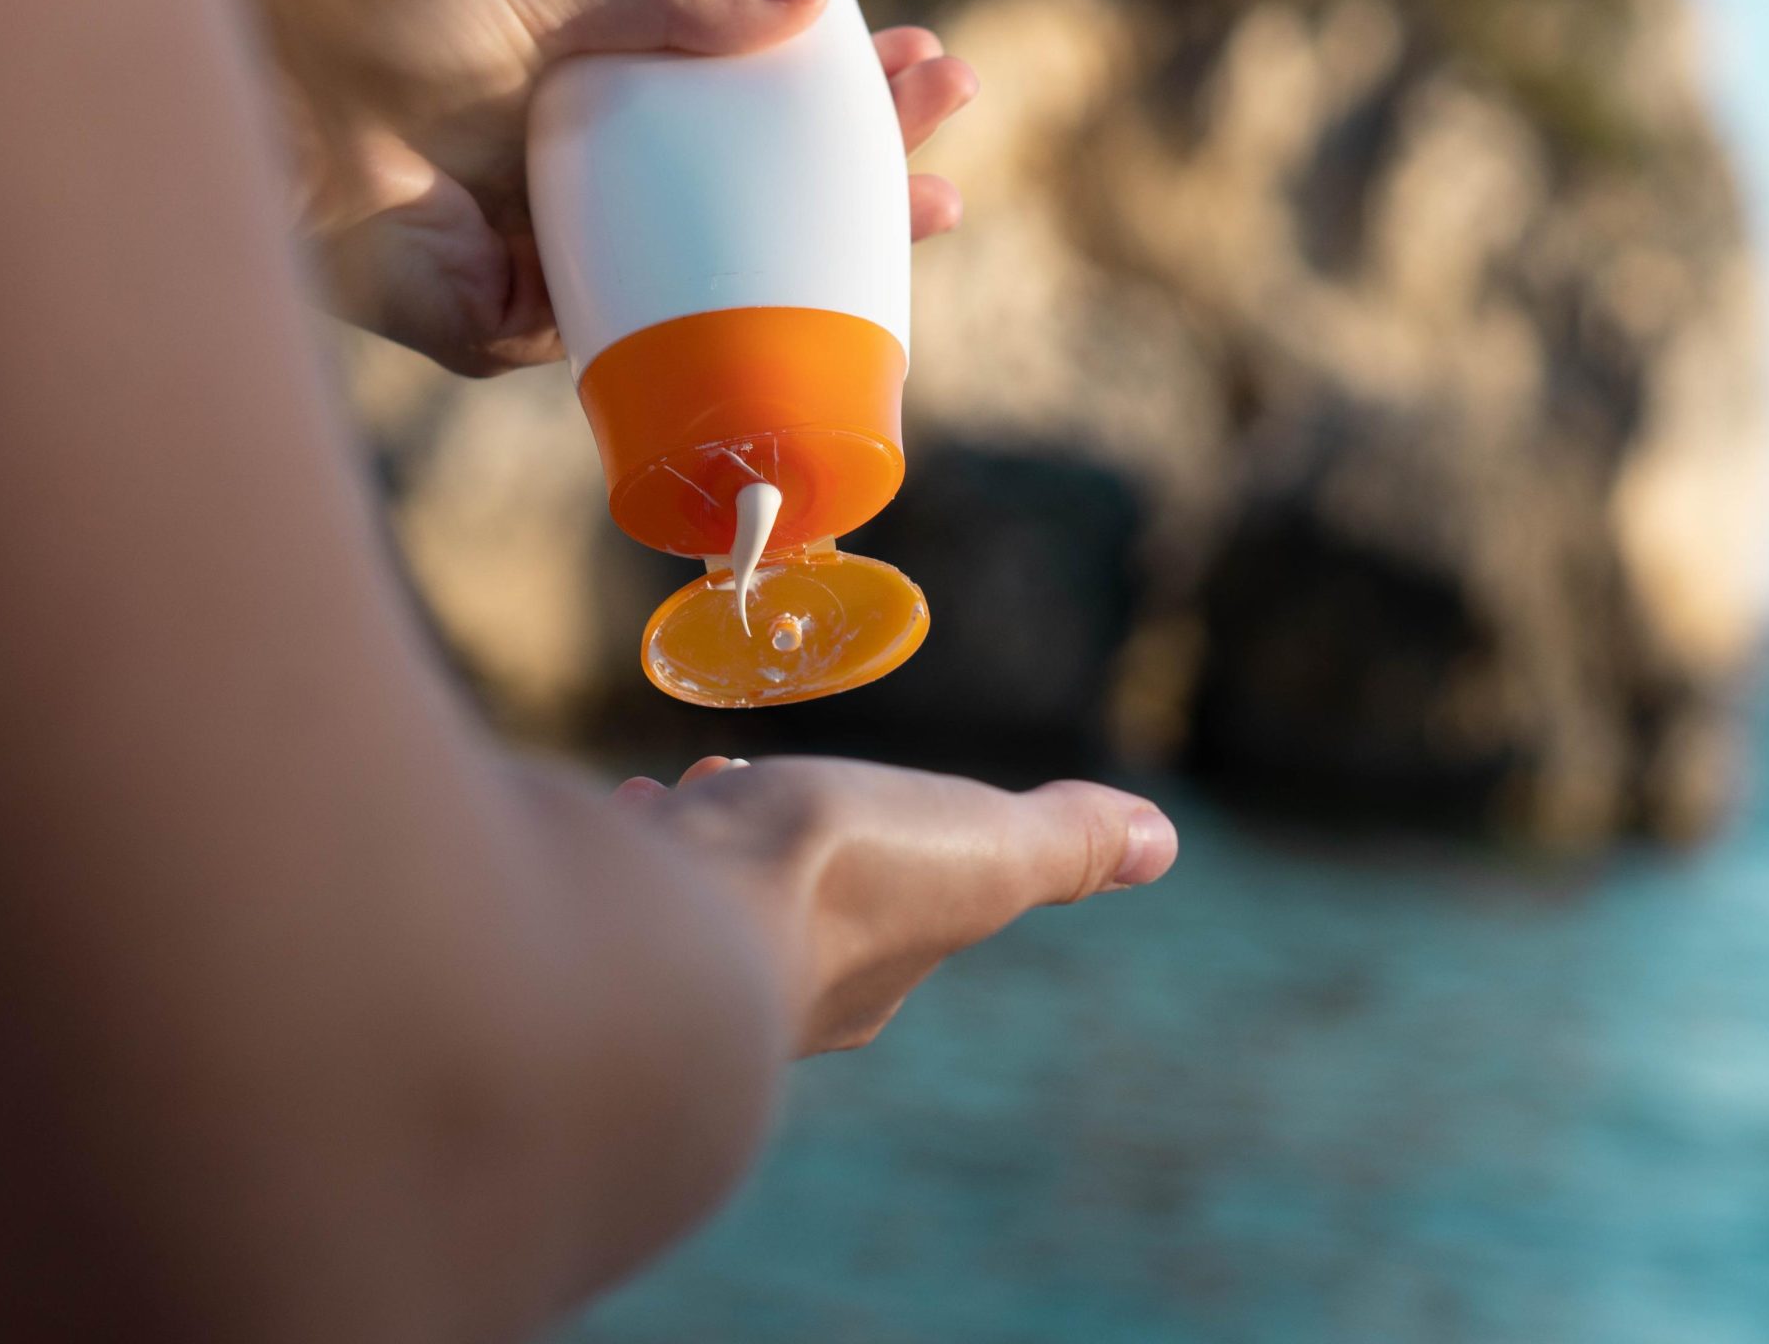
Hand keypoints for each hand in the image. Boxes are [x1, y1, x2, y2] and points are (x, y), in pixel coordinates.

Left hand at [299, 0, 980, 376]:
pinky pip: (634, 348)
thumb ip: (671, 2)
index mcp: (593, 102)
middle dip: (859, 172)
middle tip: (949, 131)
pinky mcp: (508, 334)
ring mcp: (549, 264)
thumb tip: (806, 3)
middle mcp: (581, 189)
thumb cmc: (379, 16)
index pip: (739, 109)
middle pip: (744, 201)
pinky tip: (798, 307)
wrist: (274, 83)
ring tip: (933, 203)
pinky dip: (719, 335)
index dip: (831, 92)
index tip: (912, 61)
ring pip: (709, 281)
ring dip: (822, 255)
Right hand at [615, 757, 1178, 1055]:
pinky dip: (631, 846)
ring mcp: (685, 957)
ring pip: (700, 889)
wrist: (682, 913)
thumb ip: (1063, 843)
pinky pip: (629, 883)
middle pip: (784, 900)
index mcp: (869, 976)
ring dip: (698, 839)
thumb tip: (1159, 842)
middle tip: (742, 784)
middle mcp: (775, 984)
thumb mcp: (989, 845)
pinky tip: (622, 820)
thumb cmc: (845, 881)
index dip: (879, 845)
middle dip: (770, 841)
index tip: (850, 803)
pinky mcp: (608, 927)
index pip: (886, 911)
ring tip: (682, 801)